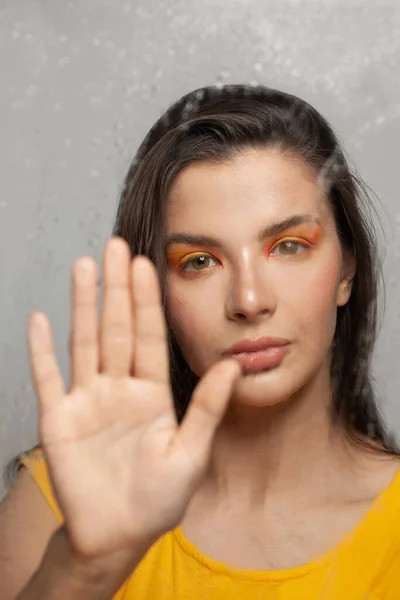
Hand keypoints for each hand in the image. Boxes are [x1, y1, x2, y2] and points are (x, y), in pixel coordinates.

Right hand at [28, 237, 239, 561]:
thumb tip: (235, 364)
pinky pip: (48, 379)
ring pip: (84, 342)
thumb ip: (208, 406)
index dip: (148, 301)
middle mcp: (119, 388)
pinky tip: (40, 319)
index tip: (146, 265)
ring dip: (82, 305)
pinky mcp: (59, 420)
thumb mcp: (191, 451)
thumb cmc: (159, 498)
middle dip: (116, 288)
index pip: (149, 336)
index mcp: (151, 392)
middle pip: (117, 328)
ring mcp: (87, 400)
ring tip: (83, 266)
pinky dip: (42, 351)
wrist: (119, 534)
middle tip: (115, 246)